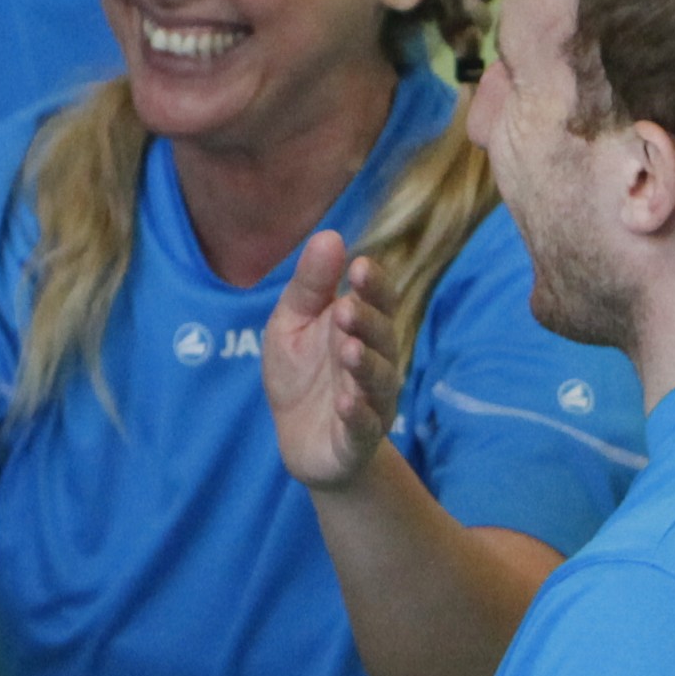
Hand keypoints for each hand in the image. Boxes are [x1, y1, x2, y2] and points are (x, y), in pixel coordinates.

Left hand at [263, 232, 405, 493]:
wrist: (299, 440)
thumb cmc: (300, 373)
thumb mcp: (292, 323)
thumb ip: (310, 285)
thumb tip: (330, 235)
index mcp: (362, 327)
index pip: (378, 301)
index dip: (373, 285)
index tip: (359, 265)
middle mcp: (376, 361)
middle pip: (382, 338)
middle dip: (367, 322)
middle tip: (347, 308)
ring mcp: (371, 401)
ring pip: (378, 381)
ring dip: (366, 366)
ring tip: (350, 351)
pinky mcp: (357, 439)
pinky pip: (364, 427)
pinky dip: (358, 415)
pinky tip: (347, 403)